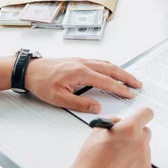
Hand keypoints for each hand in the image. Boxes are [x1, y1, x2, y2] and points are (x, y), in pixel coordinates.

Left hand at [0, 57, 141, 112]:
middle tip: (138, 84)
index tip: (130, 94)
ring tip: (130, 78)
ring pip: (106, 64)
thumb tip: (97, 107)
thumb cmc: (41, 83)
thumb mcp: (59, 99)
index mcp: (80, 73)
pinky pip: (99, 62)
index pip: (106, 81)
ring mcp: (81, 60)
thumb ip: (80, 103)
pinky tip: (112, 70)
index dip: (120, 88)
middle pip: (111, 69)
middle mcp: (83, 64)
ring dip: (120, 71)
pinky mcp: (77, 61)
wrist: (29, 70)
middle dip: (126, 77)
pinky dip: (110, 67)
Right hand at [50, 107, 153, 167]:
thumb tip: (120, 122)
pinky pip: (143, 162)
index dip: (141, 115)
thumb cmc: (90, 159)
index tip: (139, 118)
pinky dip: (135, 163)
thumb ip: (113, 122)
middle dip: (136, 134)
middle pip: (146, 131)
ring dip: (135, 149)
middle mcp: (141, 142)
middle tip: (123, 141)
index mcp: (130, 128)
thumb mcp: (97, 131)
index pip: (147, 113)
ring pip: (144, 147)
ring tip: (118, 158)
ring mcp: (145, 158)